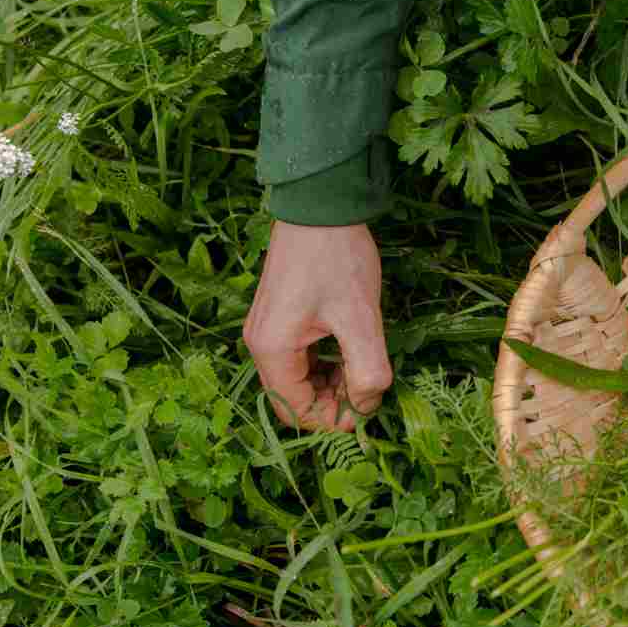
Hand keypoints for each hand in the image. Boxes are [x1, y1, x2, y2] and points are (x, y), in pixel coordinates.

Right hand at [243, 221, 392, 430]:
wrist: (319, 205)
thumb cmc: (337, 258)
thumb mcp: (360, 318)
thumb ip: (367, 371)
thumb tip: (367, 405)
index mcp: (272, 349)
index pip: (295, 411)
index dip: (332, 420)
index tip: (367, 409)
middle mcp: (259, 342)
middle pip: (292, 398)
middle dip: (331, 402)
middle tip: (368, 388)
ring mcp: (265, 328)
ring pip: (295, 378)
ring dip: (329, 383)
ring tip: (362, 367)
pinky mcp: (276, 316)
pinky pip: (296, 357)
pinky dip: (322, 364)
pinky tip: (348, 349)